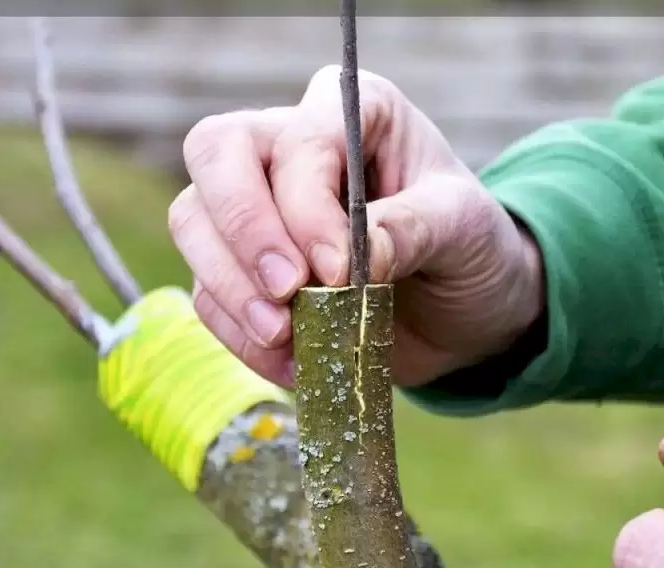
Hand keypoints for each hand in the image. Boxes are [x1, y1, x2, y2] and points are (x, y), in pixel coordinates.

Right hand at [168, 65, 544, 387]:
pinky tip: (290, 360)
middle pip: (214, 154)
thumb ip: (411, 229)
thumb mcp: (465, 227)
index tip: (339, 272)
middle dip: (244, 232)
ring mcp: (256, 205)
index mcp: (350, 111)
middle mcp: (289, 143)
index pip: (296, 141)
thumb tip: (344, 262)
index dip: (305, 209)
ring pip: (192, 222)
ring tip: (284, 336)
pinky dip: (238, 334)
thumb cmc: (471, 248)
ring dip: (230, 288)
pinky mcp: (242, 267)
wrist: (462, 308)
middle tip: (286, 294)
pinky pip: (208, 293)